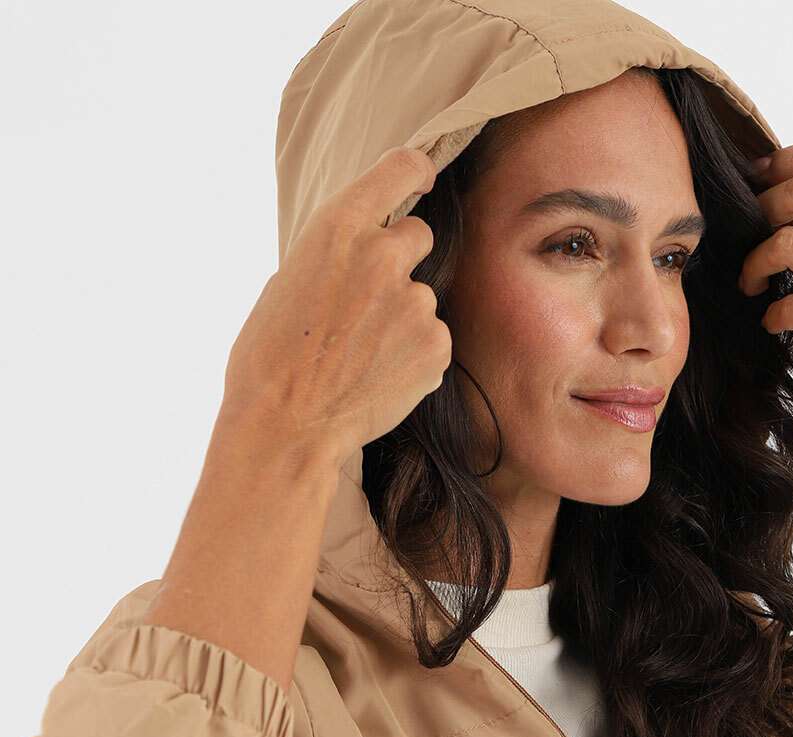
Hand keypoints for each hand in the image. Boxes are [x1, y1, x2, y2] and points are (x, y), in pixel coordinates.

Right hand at [221, 144, 450, 469]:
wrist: (287, 426)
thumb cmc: (269, 359)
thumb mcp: (287, 282)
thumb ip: (334, 256)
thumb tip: (359, 253)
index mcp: (338, 227)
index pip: (401, 168)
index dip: (416, 172)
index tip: (422, 179)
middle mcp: (384, 254)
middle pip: (419, 234)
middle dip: (400, 261)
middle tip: (369, 302)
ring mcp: (415, 301)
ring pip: (422, 298)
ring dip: (403, 319)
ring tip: (363, 356)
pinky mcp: (436, 344)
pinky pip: (433, 339)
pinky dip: (415, 356)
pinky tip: (379, 377)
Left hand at [738, 139, 792, 446]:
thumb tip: (786, 193)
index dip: (789, 159)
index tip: (758, 182)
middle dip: (761, 210)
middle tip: (747, 239)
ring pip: (789, 242)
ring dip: (754, 263)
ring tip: (751, 283)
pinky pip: (791, 305)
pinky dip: (770, 314)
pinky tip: (773, 322)